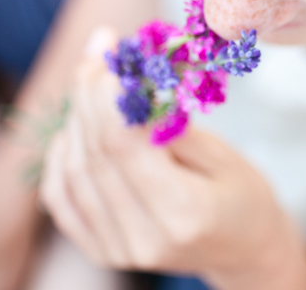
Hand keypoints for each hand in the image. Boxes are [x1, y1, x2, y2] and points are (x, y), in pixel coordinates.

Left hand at [38, 29, 305, 289]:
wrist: (245, 249)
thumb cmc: (244, 196)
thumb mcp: (224, 155)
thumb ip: (174, 126)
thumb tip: (132, 81)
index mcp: (184, 212)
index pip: (124, 145)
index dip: (108, 95)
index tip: (110, 55)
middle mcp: (143, 237)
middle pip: (95, 154)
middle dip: (89, 96)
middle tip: (97, 54)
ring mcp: (117, 249)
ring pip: (73, 171)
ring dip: (75, 119)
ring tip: (90, 82)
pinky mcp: (102, 249)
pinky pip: (62, 197)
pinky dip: (60, 156)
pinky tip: (76, 128)